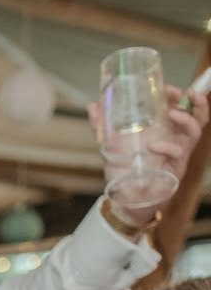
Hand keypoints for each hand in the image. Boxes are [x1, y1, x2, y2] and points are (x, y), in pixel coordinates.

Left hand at [91, 86, 207, 228]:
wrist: (126, 200)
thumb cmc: (123, 171)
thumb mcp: (111, 145)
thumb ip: (102, 126)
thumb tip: (92, 105)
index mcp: (164, 130)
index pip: (181, 106)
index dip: (178, 95)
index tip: (168, 90)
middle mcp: (175, 139)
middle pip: (198, 116)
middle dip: (197, 102)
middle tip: (188, 93)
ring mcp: (177, 153)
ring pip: (195, 131)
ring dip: (187, 119)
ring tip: (173, 113)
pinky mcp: (175, 168)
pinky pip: (179, 153)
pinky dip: (168, 147)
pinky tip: (154, 147)